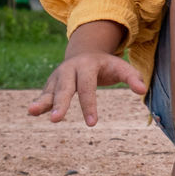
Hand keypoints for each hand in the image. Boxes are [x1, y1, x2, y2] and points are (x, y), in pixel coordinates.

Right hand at [27, 21, 145, 126]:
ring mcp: (58, 77)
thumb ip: (132, 77)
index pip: (88, 88)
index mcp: (87, 65)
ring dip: (42, 102)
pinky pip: (45, 95)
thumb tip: (142, 90)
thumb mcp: (121, 67)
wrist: (86, 52)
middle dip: (61, 104)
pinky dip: (40, 103)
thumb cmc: (107, 65)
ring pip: (50, 91)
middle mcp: (69, 70)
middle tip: (56, 120)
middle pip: (65, 88)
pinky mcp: (51, 84)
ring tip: (32, 111)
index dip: (89, 106)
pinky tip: (32, 112)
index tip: (92, 124)